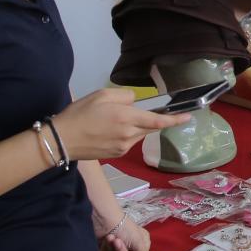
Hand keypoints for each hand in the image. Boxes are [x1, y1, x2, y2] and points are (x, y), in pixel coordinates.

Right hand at [51, 87, 190, 161]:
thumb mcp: (101, 95)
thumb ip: (125, 96)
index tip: (188, 118)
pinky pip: (130, 141)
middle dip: (154, 119)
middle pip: (151, 127)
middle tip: (147, 112)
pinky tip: (110, 130)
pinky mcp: (117, 154)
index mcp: (126, 118)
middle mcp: (129, 135)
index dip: (174, 119)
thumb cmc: (80, 113)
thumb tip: (135, 103)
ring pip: (140, 134)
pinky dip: (127, 133)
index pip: (157, 120)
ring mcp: (124, 147)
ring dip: (137, 126)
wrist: (61, 140)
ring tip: (114, 120)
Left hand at [98, 217, 157, 250]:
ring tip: (112, 237)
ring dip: (114, 247)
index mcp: (142, 241)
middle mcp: (132, 244)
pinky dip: (108, 247)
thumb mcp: (138, 243)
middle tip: (118, 242)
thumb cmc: (125, 228)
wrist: (104, 219)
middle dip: (121, 250)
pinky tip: (107, 238)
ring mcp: (119, 246)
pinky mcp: (108, 248)